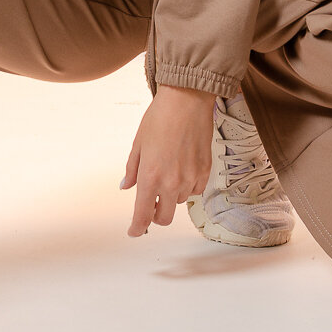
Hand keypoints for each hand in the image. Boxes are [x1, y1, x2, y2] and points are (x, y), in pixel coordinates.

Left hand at [120, 85, 215, 236]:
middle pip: (164, 218)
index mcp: (150, 177)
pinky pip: (195, 190)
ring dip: (172, 196)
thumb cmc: (160, 117)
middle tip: (151, 205)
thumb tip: (126, 186)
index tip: (134, 231)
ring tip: (169, 171)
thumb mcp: (138, 143)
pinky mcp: (205, 172)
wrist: (187, 100)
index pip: (143, 215)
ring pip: (180, 202)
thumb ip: (132, 169)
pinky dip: (188, 186)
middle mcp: (171, 183)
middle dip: (156, 216)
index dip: (137, 228)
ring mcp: (190, 179)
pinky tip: (183, 169)